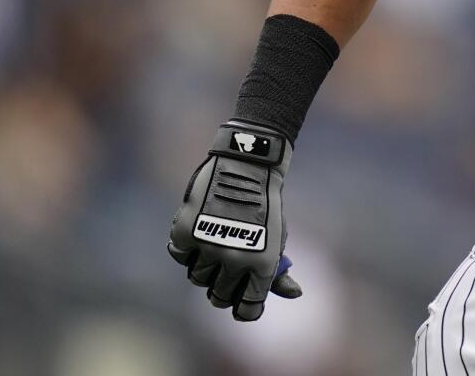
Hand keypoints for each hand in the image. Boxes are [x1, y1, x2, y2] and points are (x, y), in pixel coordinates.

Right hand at [168, 120, 302, 319]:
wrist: (247, 166)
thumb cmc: (266, 206)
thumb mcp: (277, 239)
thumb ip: (278, 271)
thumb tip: (294, 294)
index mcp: (263, 266)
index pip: (247, 309)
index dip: (243, 309)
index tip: (240, 302)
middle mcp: (235, 261)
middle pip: (219, 297)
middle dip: (223, 287)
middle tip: (226, 268)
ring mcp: (209, 247)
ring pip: (198, 278)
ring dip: (205, 265)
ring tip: (215, 242)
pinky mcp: (186, 233)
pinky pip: (180, 256)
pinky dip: (186, 247)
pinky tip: (199, 230)